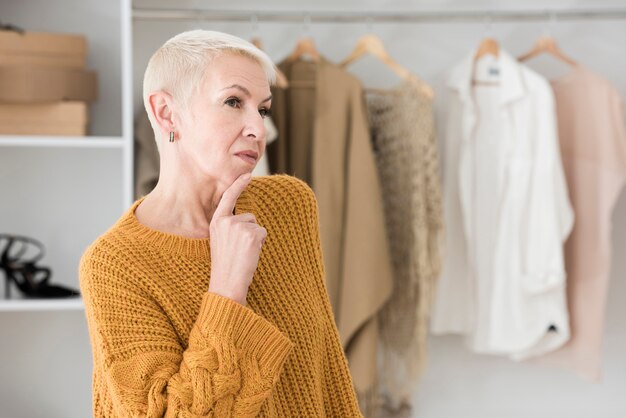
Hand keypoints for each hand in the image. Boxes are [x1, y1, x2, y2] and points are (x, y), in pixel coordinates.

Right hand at [208, 173, 266, 304]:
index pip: (228, 198)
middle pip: (250, 217)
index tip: (247, 174)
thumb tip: (248, 219)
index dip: (238, 185)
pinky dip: (261, 244)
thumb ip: (229, 227)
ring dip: (255, 239)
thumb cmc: (225, 265)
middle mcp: (226, 221)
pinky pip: (263, 233)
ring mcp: (239, 227)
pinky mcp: (251, 234)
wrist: (226, 282)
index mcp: (216, 222)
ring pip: (257, 226)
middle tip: (239, 250)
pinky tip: (250, 254)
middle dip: (250, 231)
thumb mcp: (220, 241)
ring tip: (243, 253)